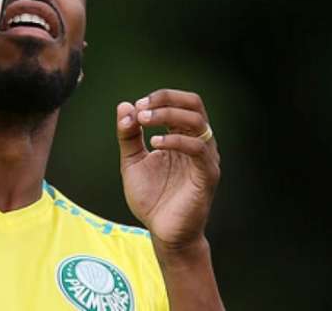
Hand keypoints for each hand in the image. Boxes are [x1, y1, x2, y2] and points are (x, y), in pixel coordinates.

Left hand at [116, 89, 219, 248]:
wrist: (163, 232)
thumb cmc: (152, 197)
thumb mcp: (132, 161)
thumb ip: (128, 135)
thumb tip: (124, 105)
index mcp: (182, 136)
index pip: (181, 102)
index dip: (158, 98)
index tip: (135, 107)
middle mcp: (197, 143)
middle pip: (194, 103)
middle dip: (165, 99)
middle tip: (141, 108)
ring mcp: (205, 158)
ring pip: (197, 121)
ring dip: (167, 115)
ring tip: (144, 121)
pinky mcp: (207, 175)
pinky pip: (198, 148)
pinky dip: (175, 140)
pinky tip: (155, 143)